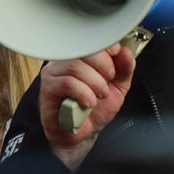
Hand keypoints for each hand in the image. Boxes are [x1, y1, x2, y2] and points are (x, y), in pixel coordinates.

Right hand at [38, 43, 137, 170]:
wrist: (82, 134)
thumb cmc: (95, 109)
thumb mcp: (117, 88)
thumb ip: (124, 69)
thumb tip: (126, 51)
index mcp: (81, 55)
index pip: (92, 39)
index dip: (107, 47)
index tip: (115, 58)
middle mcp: (65, 60)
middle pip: (84, 49)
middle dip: (104, 67)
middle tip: (107, 84)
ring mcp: (53, 73)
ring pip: (75, 66)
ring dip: (94, 83)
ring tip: (98, 96)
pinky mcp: (47, 89)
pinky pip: (67, 83)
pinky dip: (83, 93)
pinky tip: (88, 103)